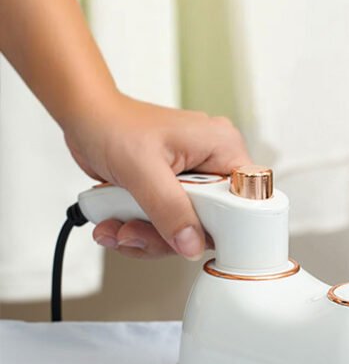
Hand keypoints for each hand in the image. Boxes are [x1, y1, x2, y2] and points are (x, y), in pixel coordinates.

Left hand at [63, 93, 251, 258]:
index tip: (191, 239)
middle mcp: (214, 163)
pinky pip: (172, 225)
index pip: (246, 198)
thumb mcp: (142, 170)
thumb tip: (192, 244)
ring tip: (119, 228)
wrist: (87, 119)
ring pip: (189, 229)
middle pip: (213, 222)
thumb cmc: (113, 126)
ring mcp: (196, 179)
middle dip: (170, 235)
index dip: (226, 226)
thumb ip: (169, 209)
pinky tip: (118, 224)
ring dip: (149, 237)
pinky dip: (143, 231)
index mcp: (222, 147)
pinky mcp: (176, 191)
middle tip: (135, 231)